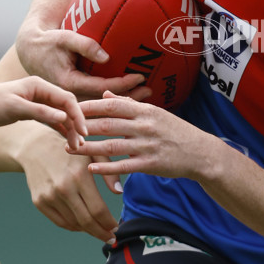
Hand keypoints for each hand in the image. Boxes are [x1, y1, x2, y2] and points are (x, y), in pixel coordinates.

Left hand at [0, 76, 87, 149]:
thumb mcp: (15, 108)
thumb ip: (41, 111)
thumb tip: (64, 117)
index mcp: (40, 86)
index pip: (67, 99)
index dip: (78, 115)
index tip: (84, 131)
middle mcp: (42, 91)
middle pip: (67, 108)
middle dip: (76, 124)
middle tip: (81, 142)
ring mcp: (39, 101)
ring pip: (61, 115)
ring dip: (70, 129)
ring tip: (76, 145)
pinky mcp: (34, 110)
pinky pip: (53, 119)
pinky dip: (61, 129)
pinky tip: (68, 139)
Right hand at [15, 24, 152, 99]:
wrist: (31, 50)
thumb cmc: (49, 41)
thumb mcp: (65, 38)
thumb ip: (85, 45)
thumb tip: (107, 57)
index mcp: (68, 82)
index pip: (101, 87)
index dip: (122, 83)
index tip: (140, 76)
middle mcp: (71, 94)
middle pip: (105, 100)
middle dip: (128, 97)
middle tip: (150, 90)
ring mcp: (72, 97)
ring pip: (102, 103)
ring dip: (123, 99)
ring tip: (145, 95)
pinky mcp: (75, 95)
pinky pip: (97, 99)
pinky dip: (114, 97)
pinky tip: (130, 95)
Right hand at [20, 127, 121, 242]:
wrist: (36, 147)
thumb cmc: (72, 150)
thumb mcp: (94, 153)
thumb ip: (109, 172)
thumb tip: (119, 193)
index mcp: (79, 175)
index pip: (98, 209)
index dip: (109, 223)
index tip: (116, 228)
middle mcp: (63, 188)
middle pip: (87, 221)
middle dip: (101, 233)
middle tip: (111, 237)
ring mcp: (49, 196)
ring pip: (74, 224)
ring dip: (88, 231)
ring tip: (99, 230)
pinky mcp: (39, 202)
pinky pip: (60, 222)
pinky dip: (74, 227)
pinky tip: (83, 226)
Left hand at [67, 92, 214, 180]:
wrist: (201, 153)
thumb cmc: (175, 131)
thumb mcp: (155, 113)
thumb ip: (129, 105)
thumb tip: (106, 95)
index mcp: (145, 111)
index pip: (112, 106)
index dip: (89, 106)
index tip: (70, 108)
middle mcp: (145, 126)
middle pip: (108, 124)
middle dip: (83, 126)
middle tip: (62, 128)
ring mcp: (148, 146)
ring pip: (112, 145)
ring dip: (89, 147)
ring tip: (69, 148)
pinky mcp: (151, 165)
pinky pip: (125, 166)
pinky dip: (107, 167)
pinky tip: (91, 168)